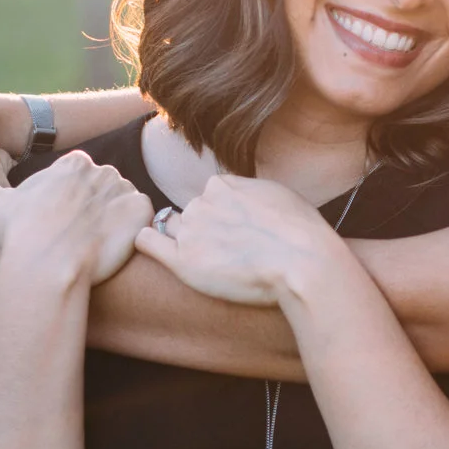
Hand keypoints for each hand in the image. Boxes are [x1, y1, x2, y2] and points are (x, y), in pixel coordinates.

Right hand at [0, 151, 151, 290]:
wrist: (50, 264)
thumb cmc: (21, 236)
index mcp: (72, 163)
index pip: (80, 180)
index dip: (71, 208)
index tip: (60, 227)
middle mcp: (101, 169)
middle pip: (104, 192)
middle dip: (94, 215)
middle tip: (77, 242)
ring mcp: (124, 189)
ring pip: (124, 206)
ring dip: (115, 225)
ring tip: (94, 248)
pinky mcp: (142, 211)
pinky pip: (145, 220)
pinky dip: (133, 234)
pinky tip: (113, 249)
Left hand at [129, 175, 346, 307]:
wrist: (303, 261)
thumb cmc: (301, 231)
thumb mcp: (278, 195)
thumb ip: (251, 193)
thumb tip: (245, 200)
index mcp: (222, 185)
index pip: (210, 198)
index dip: (222, 217)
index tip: (238, 234)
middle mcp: (201, 203)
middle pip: (190, 215)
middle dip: (203, 230)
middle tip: (228, 254)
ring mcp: (189, 231)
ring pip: (171, 229)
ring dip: (182, 241)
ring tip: (209, 262)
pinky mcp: (182, 261)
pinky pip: (146, 242)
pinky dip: (148, 243)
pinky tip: (159, 251)